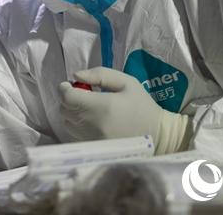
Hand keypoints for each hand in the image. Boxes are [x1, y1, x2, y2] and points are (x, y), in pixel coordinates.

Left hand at [58, 67, 190, 154]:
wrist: (157, 135)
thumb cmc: (142, 105)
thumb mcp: (126, 82)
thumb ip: (100, 74)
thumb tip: (76, 76)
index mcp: (101, 106)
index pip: (68, 97)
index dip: (65, 88)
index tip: (71, 84)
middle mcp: (92, 124)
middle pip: (64, 109)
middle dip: (68, 98)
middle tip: (82, 94)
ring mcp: (92, 139)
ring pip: (67, 122)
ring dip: (71, 112)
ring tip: (87, 107)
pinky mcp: (94, 147)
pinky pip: (74, 134)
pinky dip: (76, 125)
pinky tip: (90, 120)